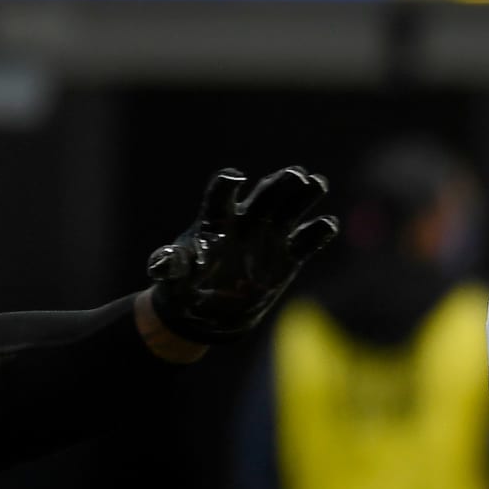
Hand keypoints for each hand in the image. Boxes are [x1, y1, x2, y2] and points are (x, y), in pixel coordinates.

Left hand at [148, 166, 337, 342]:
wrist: (208, 313)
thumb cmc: (185, 289)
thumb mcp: (174, 279)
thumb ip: (172, 267)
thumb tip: (160, 263)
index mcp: (216, 220)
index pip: (221, 195)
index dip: (227, 185)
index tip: (235, 180)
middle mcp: (246, 220)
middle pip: (266, 194)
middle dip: (280, 184)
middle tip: (296, 175)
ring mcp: (269, 235)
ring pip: (290, 208)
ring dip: (304, 195)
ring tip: (317, 184)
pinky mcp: (287, 256)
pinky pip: (307, 240)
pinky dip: (318, 232)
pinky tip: (327, 225)